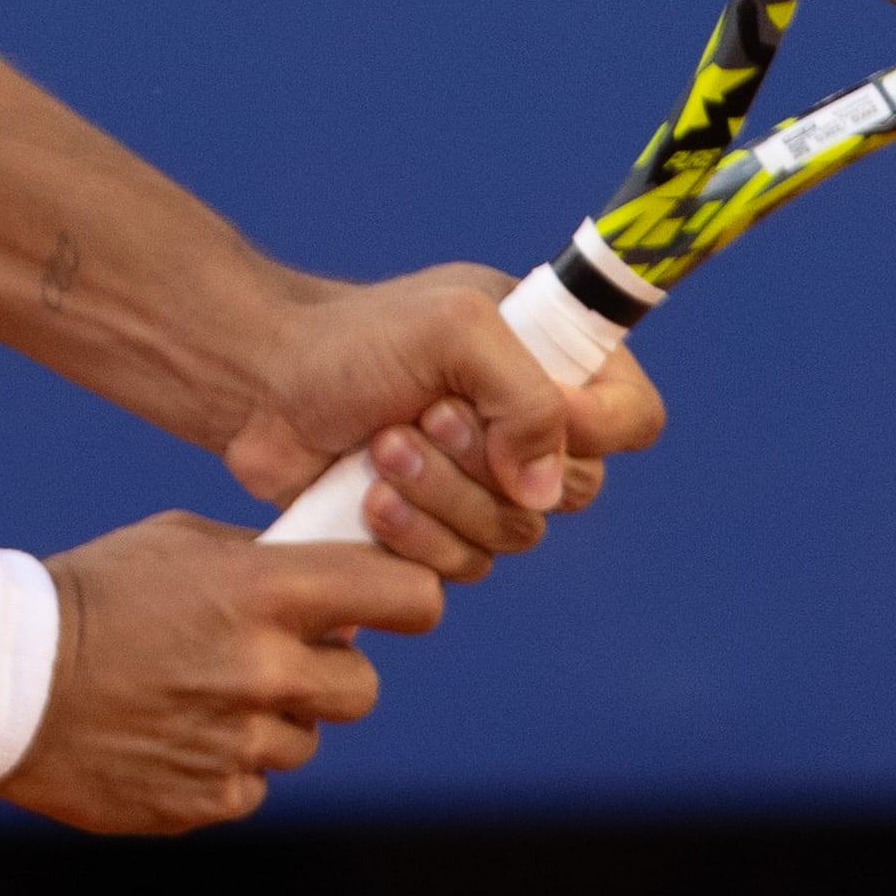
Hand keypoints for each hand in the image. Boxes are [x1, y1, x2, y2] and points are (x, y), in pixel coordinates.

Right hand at [0, 511, 443, 833]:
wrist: (0, 679)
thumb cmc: (88, 596)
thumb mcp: (175, 543)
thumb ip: (261, 561)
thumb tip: (331, 584)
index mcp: (261, 593)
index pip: (403, 597)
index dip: (410, 601)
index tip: (400, 605)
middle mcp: (261, 670)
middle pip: (363, 687)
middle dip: (328, 671)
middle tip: (274, 658)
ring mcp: (236, 743)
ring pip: (304, 741)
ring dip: (268, 721)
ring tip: (195, 695)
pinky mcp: (206, 799)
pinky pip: (252, 785)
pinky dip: (223, 764)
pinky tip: (170, 734)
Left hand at [217, 266, 667, 570]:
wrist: (262, 385)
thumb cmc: (354, 339)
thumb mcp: (454, 329)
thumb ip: (525, 395)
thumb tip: (542, 489)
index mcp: (553, 363)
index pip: (633, 418)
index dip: (597, 428)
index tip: (536, 409)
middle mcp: (530, 428)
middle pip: (573, 489)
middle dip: (488, 460)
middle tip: (425, 416)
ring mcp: (485, 487)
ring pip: (513, 535)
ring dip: (442, 494)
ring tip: (381, 446)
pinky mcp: (437, 533)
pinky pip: (462, 567)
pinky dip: (415, 535)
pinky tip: (368, 496)